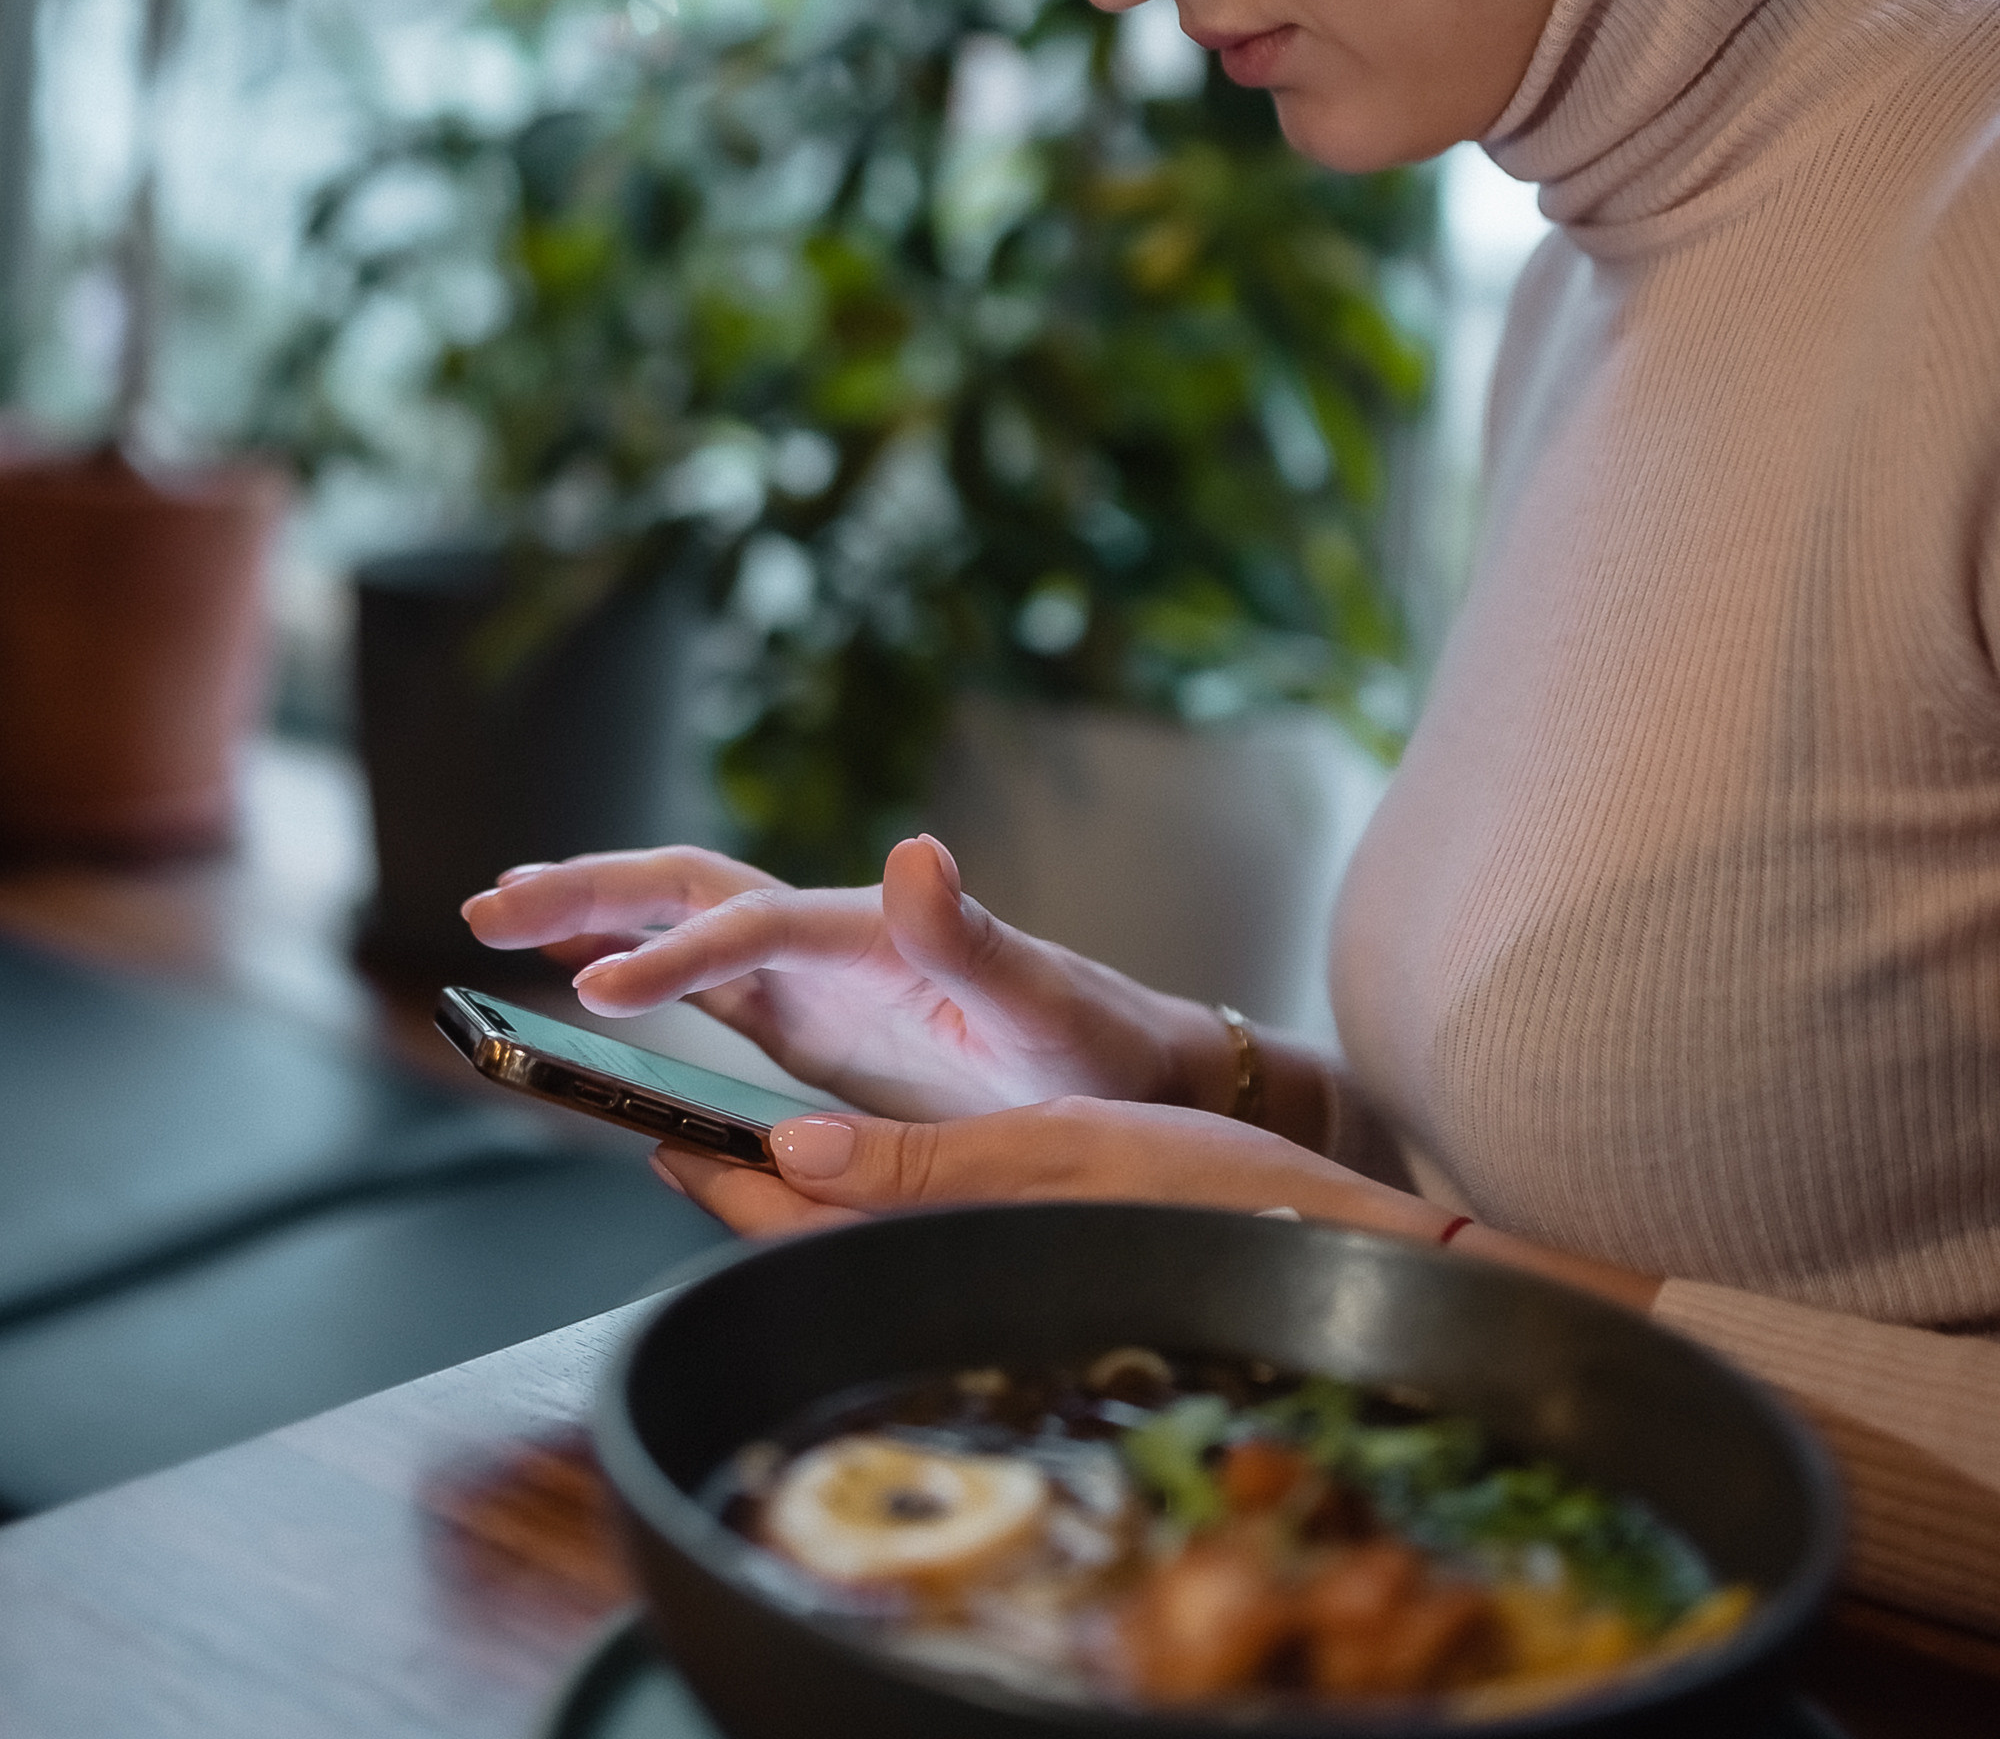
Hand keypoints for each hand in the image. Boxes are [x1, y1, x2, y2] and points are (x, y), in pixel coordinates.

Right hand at [460, 832, 1232, 1122]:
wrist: (1131, 1070)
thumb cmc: (1095, 1044)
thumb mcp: (1044, 1001)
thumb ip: (971, 935)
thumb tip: (915, 848)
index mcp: (873, 930)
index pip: (751, 926)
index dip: (673, 952)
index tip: (597, 991)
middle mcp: (830, 937)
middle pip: (689, 889)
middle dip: (590, 891)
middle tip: (490, 904)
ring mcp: (812, 974)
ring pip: (678, 922)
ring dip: (591, 913)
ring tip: (497, 916)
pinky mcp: (804, 1016)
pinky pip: (698, 981)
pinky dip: (629, 966)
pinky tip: (574, 974)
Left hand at [653, 1094, 1449, 1246]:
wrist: (1344, 1260)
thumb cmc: (1213, 1196)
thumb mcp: (1060, 1147)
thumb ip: (920, 1162)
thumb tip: (789, 1151)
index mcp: (952, 1258)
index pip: (792, 1230)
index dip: (716, 1180)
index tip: (653, 1128)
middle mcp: (959, 1286)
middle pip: (811, 1249)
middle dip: (740, 1196)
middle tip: (675, 1129)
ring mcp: (997, 1288)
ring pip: (859, 1252)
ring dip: (796, 1202)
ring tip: (745, 1143)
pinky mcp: (1036, 1278)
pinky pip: (920, 1251)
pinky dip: (868, 1207)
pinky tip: (863, 1169)